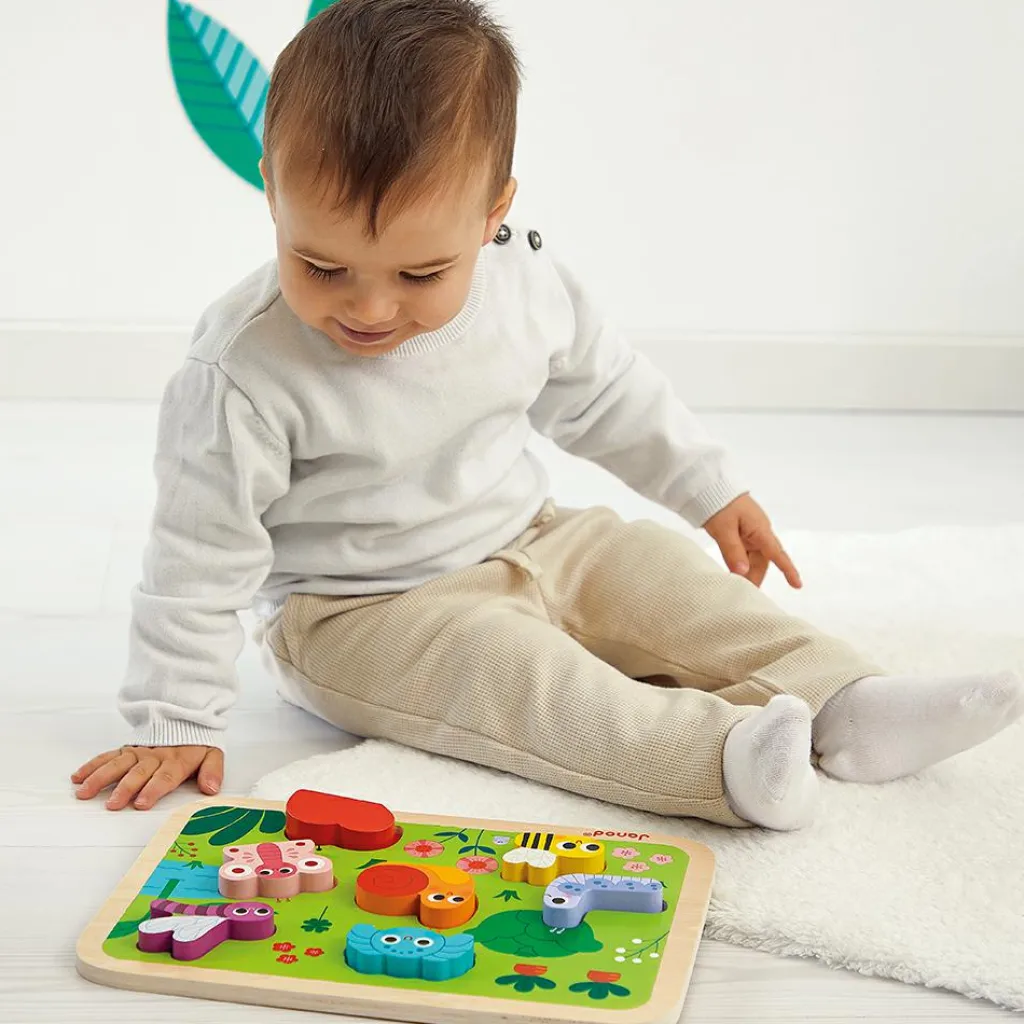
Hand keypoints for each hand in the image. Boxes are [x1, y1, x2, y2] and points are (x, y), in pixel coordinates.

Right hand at [71, 745, 223, 810]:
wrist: (186, 718)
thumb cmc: (197, 744)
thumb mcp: (213, 754)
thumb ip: (213, 771)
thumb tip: (211, 788)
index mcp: (176, 761)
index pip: (164, 777)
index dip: (153, 790)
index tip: (141, 803)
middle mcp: (154, 757)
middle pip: (138, 774)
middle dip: (125, 789)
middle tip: (112, 804)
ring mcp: (138, 753)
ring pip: (117, 765)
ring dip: (100, 778)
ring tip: (85, 792)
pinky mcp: (127, 749)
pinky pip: (108, 756)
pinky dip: (92, 765)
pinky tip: (78, 777)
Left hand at [703, 494, 801, 588]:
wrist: (708, 486)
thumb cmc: (718, 504)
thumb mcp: (723, 529)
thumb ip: (732, 551)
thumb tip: (742, 572)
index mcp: (760, 529)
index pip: (776, 553)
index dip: (787, 570)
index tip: (797, 585)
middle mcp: (759, 531)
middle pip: (762, 560)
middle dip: (756, 577)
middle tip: (747, 595)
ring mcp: (749, 532)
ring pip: (753, 557)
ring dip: (747, 572)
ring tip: (738, 588)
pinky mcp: (740, 532)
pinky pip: (744, 552)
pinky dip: (740, 563)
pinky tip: (733, 573)